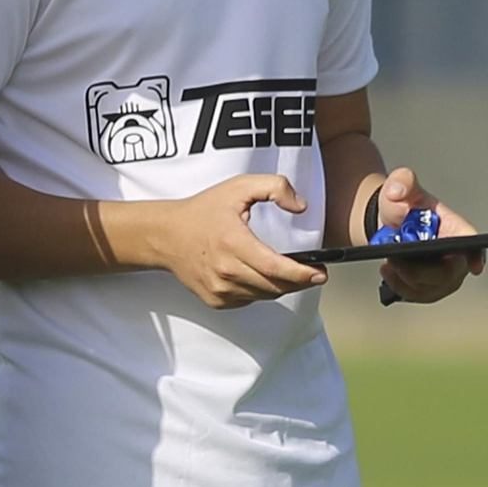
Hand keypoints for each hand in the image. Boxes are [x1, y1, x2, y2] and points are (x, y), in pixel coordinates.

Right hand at [150, 174, 326, 309]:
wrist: (166, 235)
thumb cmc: (203, 210)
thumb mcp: (239, 186)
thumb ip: (275, 187)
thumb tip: (300, 207)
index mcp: (233, 243)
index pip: (275, 268)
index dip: (303, 274)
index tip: (321, 273)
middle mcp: (226, 271)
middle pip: (275, 286)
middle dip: (300, 282)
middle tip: (315, 273)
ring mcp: (219, 290)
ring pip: (264, 295)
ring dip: (281, 286)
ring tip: (290, 272)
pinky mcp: (216, 300)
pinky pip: (249, 300)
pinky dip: (261, 290)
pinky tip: (260, 275)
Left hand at [373, 168, 485, 303]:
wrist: (390, 224)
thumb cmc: (403, 205)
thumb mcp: (400, 186)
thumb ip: (401, 181)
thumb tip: (397, 191)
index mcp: (456, 229)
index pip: (473, 243)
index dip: (478, 255)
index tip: (476, 266)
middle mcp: (456, 255)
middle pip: (448, 274)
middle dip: (421, 272)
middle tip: (394, 261)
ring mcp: (445, 275)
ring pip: (431, 288)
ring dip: (407, 280)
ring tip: (388, 265)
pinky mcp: (430, 287)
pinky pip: (418, 294)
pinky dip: (401, 286)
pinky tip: (387, 272)